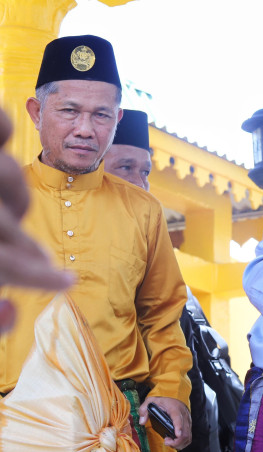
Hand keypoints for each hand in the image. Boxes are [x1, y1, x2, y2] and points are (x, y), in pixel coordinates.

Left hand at [0, 106, 72, 331]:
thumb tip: (12, 315)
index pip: (7, 263)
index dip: (38, 277)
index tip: (64, 282)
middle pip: (9, 222)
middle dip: (26, 246)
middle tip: (40, 264)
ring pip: (10, 178)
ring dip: (14, 199)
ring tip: (12, 217)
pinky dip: (2, 131)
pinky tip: (4, 137)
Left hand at [138, 395, 191, 449]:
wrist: (174, 398)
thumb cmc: (162, 401)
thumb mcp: (151, 401)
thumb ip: (144, 409)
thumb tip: (142, 422)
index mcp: (174, 408)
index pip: (178, 418)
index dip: (178, 427)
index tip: (177, 435)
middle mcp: (183, 415)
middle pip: (184, 431)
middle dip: (176, 441)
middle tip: (166, 442)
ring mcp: (187, 421)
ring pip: (187, 436)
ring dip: (179, 443)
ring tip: (169, 442)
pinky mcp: (188, 425)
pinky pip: (188, 437)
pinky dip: (182, 442)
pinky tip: (174, 442)